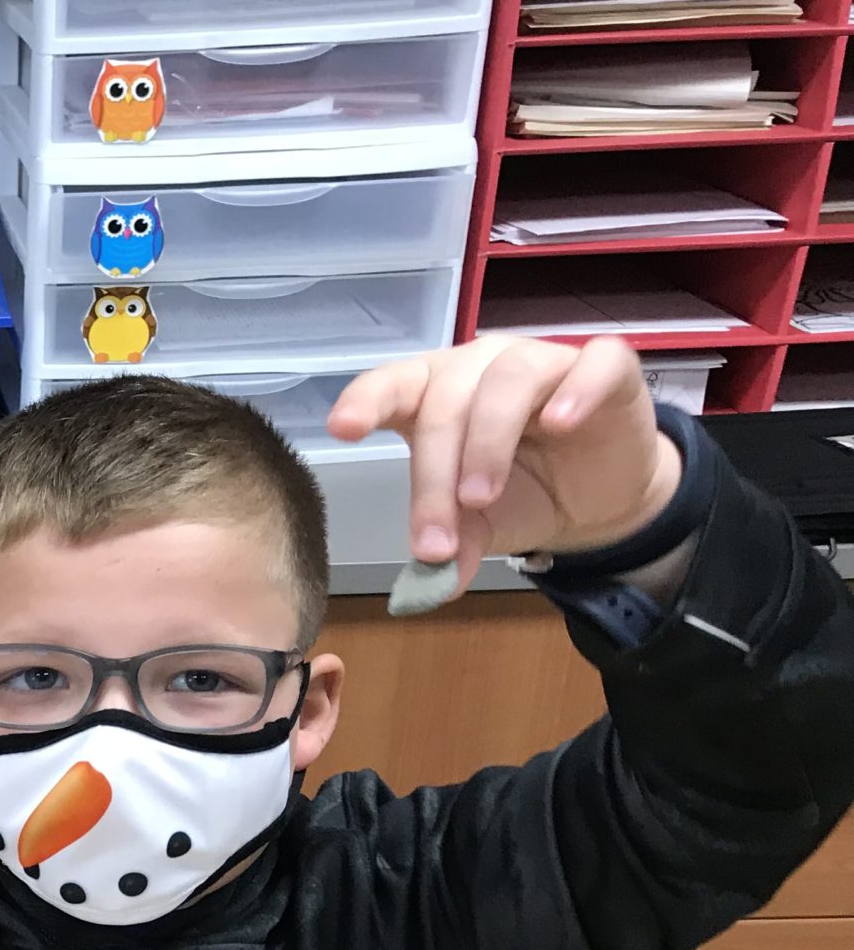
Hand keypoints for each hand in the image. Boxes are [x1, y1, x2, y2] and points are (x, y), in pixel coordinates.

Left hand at [328, 335, 683, 588]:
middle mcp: (482, 367)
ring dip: (488, 440)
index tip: (342, 429)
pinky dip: (575, 390)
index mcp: (435, 395)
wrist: (598, 499)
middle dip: (434, 475)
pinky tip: (561, 423)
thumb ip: (451, 546)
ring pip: (508, 379)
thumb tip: (430, 588)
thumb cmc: (521, 494)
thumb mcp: (478, 527)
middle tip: (434, 539)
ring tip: (481, 497)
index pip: (393, 385)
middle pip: (446, 402)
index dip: (367, 401)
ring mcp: (543, 360)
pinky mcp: (606, 368)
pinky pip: (593, 363)